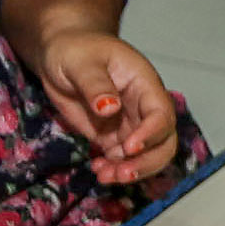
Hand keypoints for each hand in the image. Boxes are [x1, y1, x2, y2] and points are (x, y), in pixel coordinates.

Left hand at [26, 28, 180, 183]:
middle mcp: (144, 107)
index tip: (129, 147)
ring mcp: (130, 124)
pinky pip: (122, 160)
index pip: (160, 113)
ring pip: (146, 156)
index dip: (151, 133)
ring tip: (104, 176)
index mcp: (144, 84)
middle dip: (147, 162)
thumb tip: (110, 108)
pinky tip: (97, 168)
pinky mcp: (114, 137)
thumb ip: (96, 84)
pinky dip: (113, 170)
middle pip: (163, 141)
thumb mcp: (81, 62)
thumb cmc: (75, 49)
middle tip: (121, 173)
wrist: (61, 55)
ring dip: (130, 171)